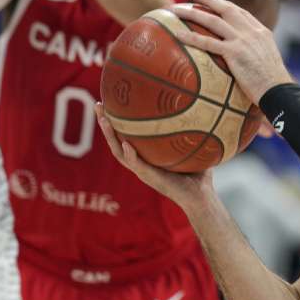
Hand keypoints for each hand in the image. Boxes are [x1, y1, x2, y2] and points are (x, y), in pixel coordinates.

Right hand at [96, 103, 214, 208]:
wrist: (201, 196)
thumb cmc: (198, 174)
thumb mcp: (191, 146)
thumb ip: (190, 128)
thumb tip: (198, 104)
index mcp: (145, 156)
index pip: (124, 136)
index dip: (115, 122)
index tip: (108, 103)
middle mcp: (140, 163)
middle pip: (115, 142)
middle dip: (105, 124)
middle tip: (98, 105)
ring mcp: (143, 171)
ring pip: (119, 153)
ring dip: (110, 137)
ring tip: (104, 120)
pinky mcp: (151, 179)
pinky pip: (137, 166)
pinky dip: (130, 155)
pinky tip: (126, 144)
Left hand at [169, 0, 293, 104]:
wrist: (279, 91)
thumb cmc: (273, 83)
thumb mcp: (268, 59)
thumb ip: (256, 51)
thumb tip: (246, 58)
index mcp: (261, 31)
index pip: (240, 11)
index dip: (224, 4)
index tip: (212, 1)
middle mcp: (251, 31)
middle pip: (226, 8)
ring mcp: (242, 40)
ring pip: (213, 20)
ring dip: (193, 13)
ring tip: (177, 10)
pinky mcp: (234, 53)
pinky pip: (207, 42)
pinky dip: (191, 37)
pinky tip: (178, 34)